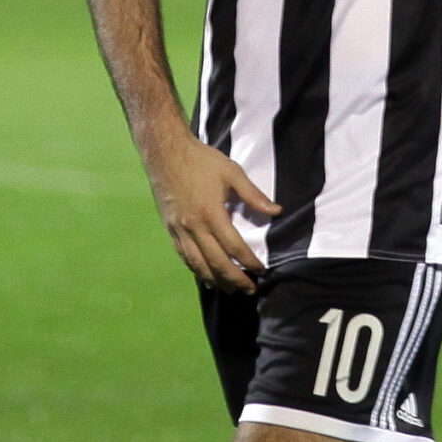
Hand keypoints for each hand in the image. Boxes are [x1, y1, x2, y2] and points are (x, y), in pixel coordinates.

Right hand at [145, 133, 279, 292]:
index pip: (234, 246)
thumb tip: (276, 211)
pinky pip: (184, 256)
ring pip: (198, 264)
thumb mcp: (232, 172)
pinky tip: (206, 276)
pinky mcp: (171, 229)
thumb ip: (254, 194)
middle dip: (234, 279)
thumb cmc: (200, 160)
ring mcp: (180, 229)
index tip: (261, 270)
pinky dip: (196, 270)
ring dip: (215, 280)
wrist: (165, 151)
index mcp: (211, 212)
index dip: (249, 261)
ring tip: (230, 290)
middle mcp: (194, 226)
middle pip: (216, 262)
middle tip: (249, 289)